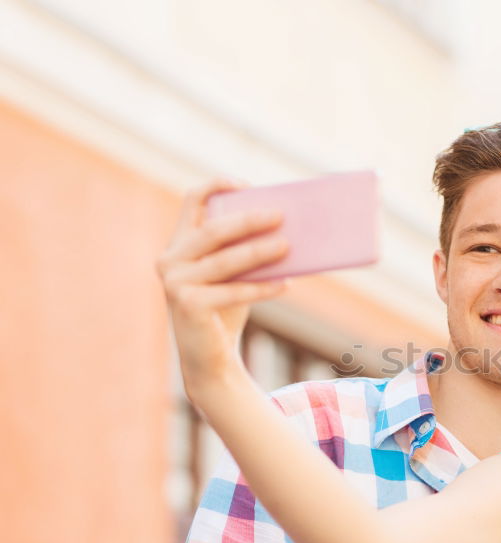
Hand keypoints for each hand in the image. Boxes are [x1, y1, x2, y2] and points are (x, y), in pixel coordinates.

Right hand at [156, 179, 289, 401]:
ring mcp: (174, 283)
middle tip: (280, 216)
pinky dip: (261, 288)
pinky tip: (285, 284)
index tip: (246, 185)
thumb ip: (243, 249)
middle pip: (212, 230)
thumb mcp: (232, 273)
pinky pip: (232, 292)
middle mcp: (170, 259)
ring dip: (259, 252)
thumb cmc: (225, 308)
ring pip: (225, 261)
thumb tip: (287, 229)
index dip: (217, 186)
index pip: (192, 201)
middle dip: (248, 220)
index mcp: (179, 244)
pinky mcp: (187, 305)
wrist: (210, 357)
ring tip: (288, 246)